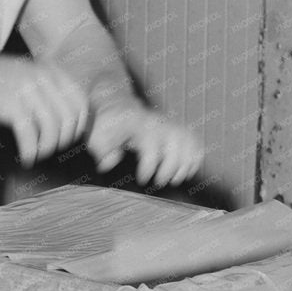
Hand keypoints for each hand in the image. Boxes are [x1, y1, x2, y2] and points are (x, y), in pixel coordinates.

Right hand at [0, 58, 89, 165]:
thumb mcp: (28, 73)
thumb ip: (50, 86)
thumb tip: (73, 113)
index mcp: (50, 70)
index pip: (80, 101)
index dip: (79, 123)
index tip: (70, 136)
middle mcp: (42, 78)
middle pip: (69, 118)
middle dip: (65, 139)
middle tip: (53, 147)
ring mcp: (28, 92)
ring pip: (52, 129)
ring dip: (47, 147)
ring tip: (38, 154)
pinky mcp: (12, 106)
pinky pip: (30, 136)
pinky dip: (30, 151)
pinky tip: (26, 158)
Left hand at [86, 98, 203, 186]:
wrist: (117, 107)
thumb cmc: (107, 126)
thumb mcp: (96, 136)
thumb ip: (101, 151)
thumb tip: (107, 164)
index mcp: (138, 123)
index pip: (150, 144)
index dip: (149, 165)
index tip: (142, 180)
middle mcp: (157, 122)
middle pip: (175, 141)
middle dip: (171, 166)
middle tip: (159, 182)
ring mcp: (169, 124)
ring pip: (188, 141)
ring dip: (186, 163)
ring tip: (175, 180)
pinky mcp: (177, 128)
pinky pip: (194, 141)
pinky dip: (195, 157)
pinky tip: (187, 172)